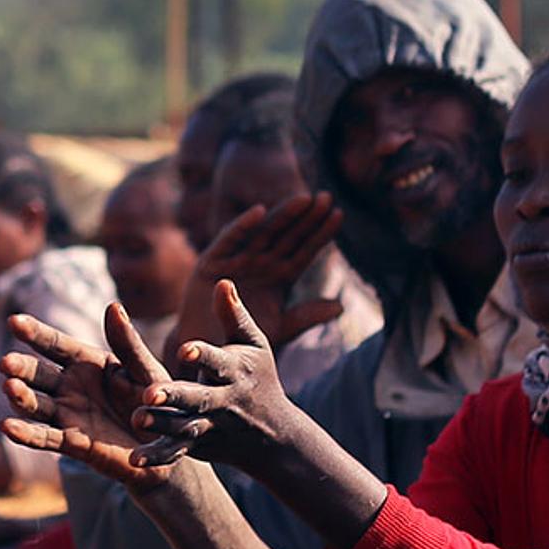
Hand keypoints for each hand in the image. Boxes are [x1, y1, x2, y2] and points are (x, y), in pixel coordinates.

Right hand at [0, 303, 178, 493]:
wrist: (171, 447)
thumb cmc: (160, 403)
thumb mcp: (146, 371)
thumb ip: (128, 344)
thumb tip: (113, 306)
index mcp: (88, 363)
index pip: (56, 345)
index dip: (35, 333)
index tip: (14, 321)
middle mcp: (72, 387)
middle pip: (39, 375)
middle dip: (22, 368)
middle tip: (6, 363)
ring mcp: (69, 415)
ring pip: (37, 405)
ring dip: (21, 398)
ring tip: (9, 387)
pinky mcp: (73, 444)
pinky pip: (46, 438)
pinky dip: (26, 435)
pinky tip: (7, 427)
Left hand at [131, 280, 297, 471]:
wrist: (274, 434)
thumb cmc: (258, 377)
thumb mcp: (254, 346)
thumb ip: (234, 317)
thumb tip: (222, 281)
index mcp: (234, 371)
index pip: (217, 361)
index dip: (202, 355)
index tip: (184, 349)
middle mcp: (222, 400)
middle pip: (198, 397)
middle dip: (175, 395)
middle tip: (149, 393)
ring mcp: (210, 425)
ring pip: (184, 426)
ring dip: (161, 425)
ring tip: (136, 419)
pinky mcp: (198, 445)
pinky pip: (176, 451)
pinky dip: (157, 456)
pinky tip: (133, 460)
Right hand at [174, 193, 343, 358]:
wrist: (207, 352)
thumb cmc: (243, 338)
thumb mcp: (280, 328)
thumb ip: (307, 316)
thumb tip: (340, 307)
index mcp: (279, 277)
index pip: (304, 251)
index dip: (320, 234)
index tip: (339, 214)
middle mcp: (260, 263)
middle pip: (288, 236)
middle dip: (306, 218)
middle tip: (326, 196)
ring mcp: (237, 260)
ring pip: (263, 233)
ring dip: (282, 215)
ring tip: (302, 199)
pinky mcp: (211, 262)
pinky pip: (229, 240)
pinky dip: (242, 226)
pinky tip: (260, 211)